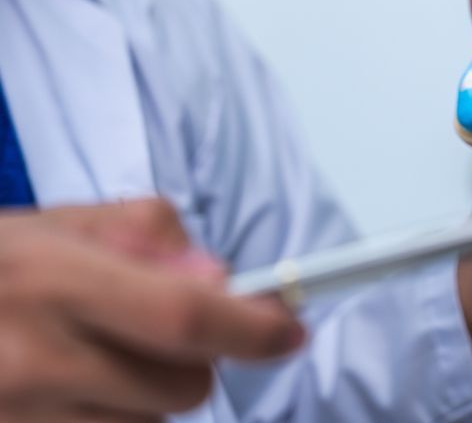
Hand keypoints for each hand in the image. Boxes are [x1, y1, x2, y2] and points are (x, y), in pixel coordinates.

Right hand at [0, 200, 302, 421]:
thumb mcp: (63, 221)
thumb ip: (152, 237)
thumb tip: (222, 281)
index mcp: (52, 281)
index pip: (185, 316)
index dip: (254, 328)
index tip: (291, 330)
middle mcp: (33, 359)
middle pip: (182, 389)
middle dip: (196, 361)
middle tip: (157, 331)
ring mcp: (20, 415)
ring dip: (147, 396)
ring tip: (93, 356)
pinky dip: (109, 419)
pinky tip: (69, 387)